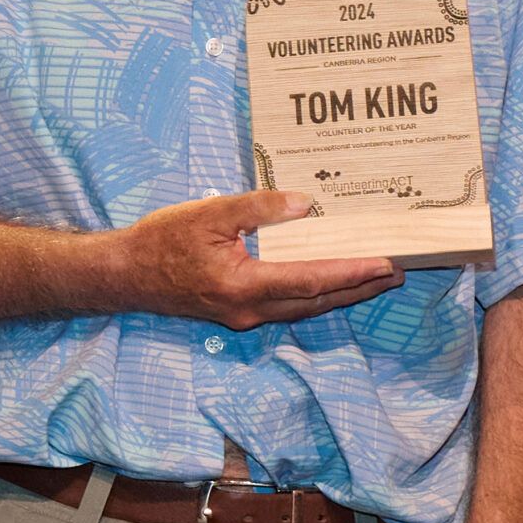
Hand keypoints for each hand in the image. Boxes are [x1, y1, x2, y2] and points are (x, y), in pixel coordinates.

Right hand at [115, 191, 400, 330]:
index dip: (352, 272)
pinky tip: (330, 282)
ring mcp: (245, 316)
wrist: (125, 275)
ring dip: (342, 294)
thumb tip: (307, 205)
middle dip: (359, 287)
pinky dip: (317, 295)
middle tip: (397, 271)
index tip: (385, 264)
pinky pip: (289, 307)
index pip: (311, 280)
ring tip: (375, 279)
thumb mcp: (210, 213)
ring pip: (305, 308)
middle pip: (317, 301)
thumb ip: (260, 208)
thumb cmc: (162, 241)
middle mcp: (250, 310)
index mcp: (244, 285)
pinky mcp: (239, 313)